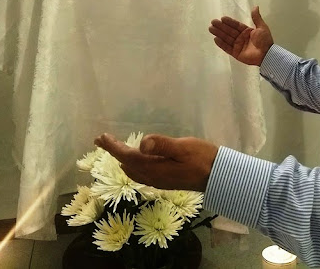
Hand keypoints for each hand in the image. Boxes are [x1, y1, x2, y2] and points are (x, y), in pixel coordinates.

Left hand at [94, 133, 217, 191]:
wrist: (218, 176)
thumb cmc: (202, 159)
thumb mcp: (183, 148)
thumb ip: (162, 145)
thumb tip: (141, 143)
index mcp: (155, 169)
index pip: (128, 157)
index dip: (113, 147)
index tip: (101, 138)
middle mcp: (153, 177)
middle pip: (128, 164)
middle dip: (114, 151)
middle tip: (102, 140)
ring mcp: (159, 180)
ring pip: (133, 170)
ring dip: (122, 158)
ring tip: (114, 148)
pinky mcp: (165, 180)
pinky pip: (141, 173)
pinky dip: (133, 164)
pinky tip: (135, 160)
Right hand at [209, 6, 273, 65]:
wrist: (266, 54)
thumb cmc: (264, 40)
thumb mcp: (262, 27)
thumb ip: (256, 18)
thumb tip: (255, 6)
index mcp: (247, 31)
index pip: (236, 25)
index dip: (229, 22)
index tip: (222, 18)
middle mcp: (241, 38)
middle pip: (229, 31)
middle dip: (221, 27)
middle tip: (213, 22)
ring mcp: (238, 46)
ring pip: (226, 38)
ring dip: (219, 33)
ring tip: (211, 29)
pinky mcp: (236, 53)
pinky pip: (227, 48)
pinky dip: (221, 44)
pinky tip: (215, 39)